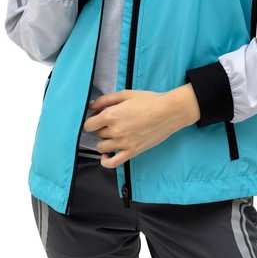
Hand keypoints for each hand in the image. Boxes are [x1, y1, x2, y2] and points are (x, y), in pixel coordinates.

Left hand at [83, 86, 200, 167]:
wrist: (168, 112)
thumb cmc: (148, 101)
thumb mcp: (125, 94)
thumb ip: (105, 100)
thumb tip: (90, 106)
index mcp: (111, 115)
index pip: (88, 125)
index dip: (92, 120)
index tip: (98, 117)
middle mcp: (114, 131)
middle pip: (97, 134)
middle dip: (101, 127)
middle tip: (113, 122)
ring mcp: (123, 143)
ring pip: (102, 147)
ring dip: (104, 141)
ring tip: (114, 134)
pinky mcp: (132, 152)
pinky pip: (112, 163)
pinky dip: (106, 161)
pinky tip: (107, 155)